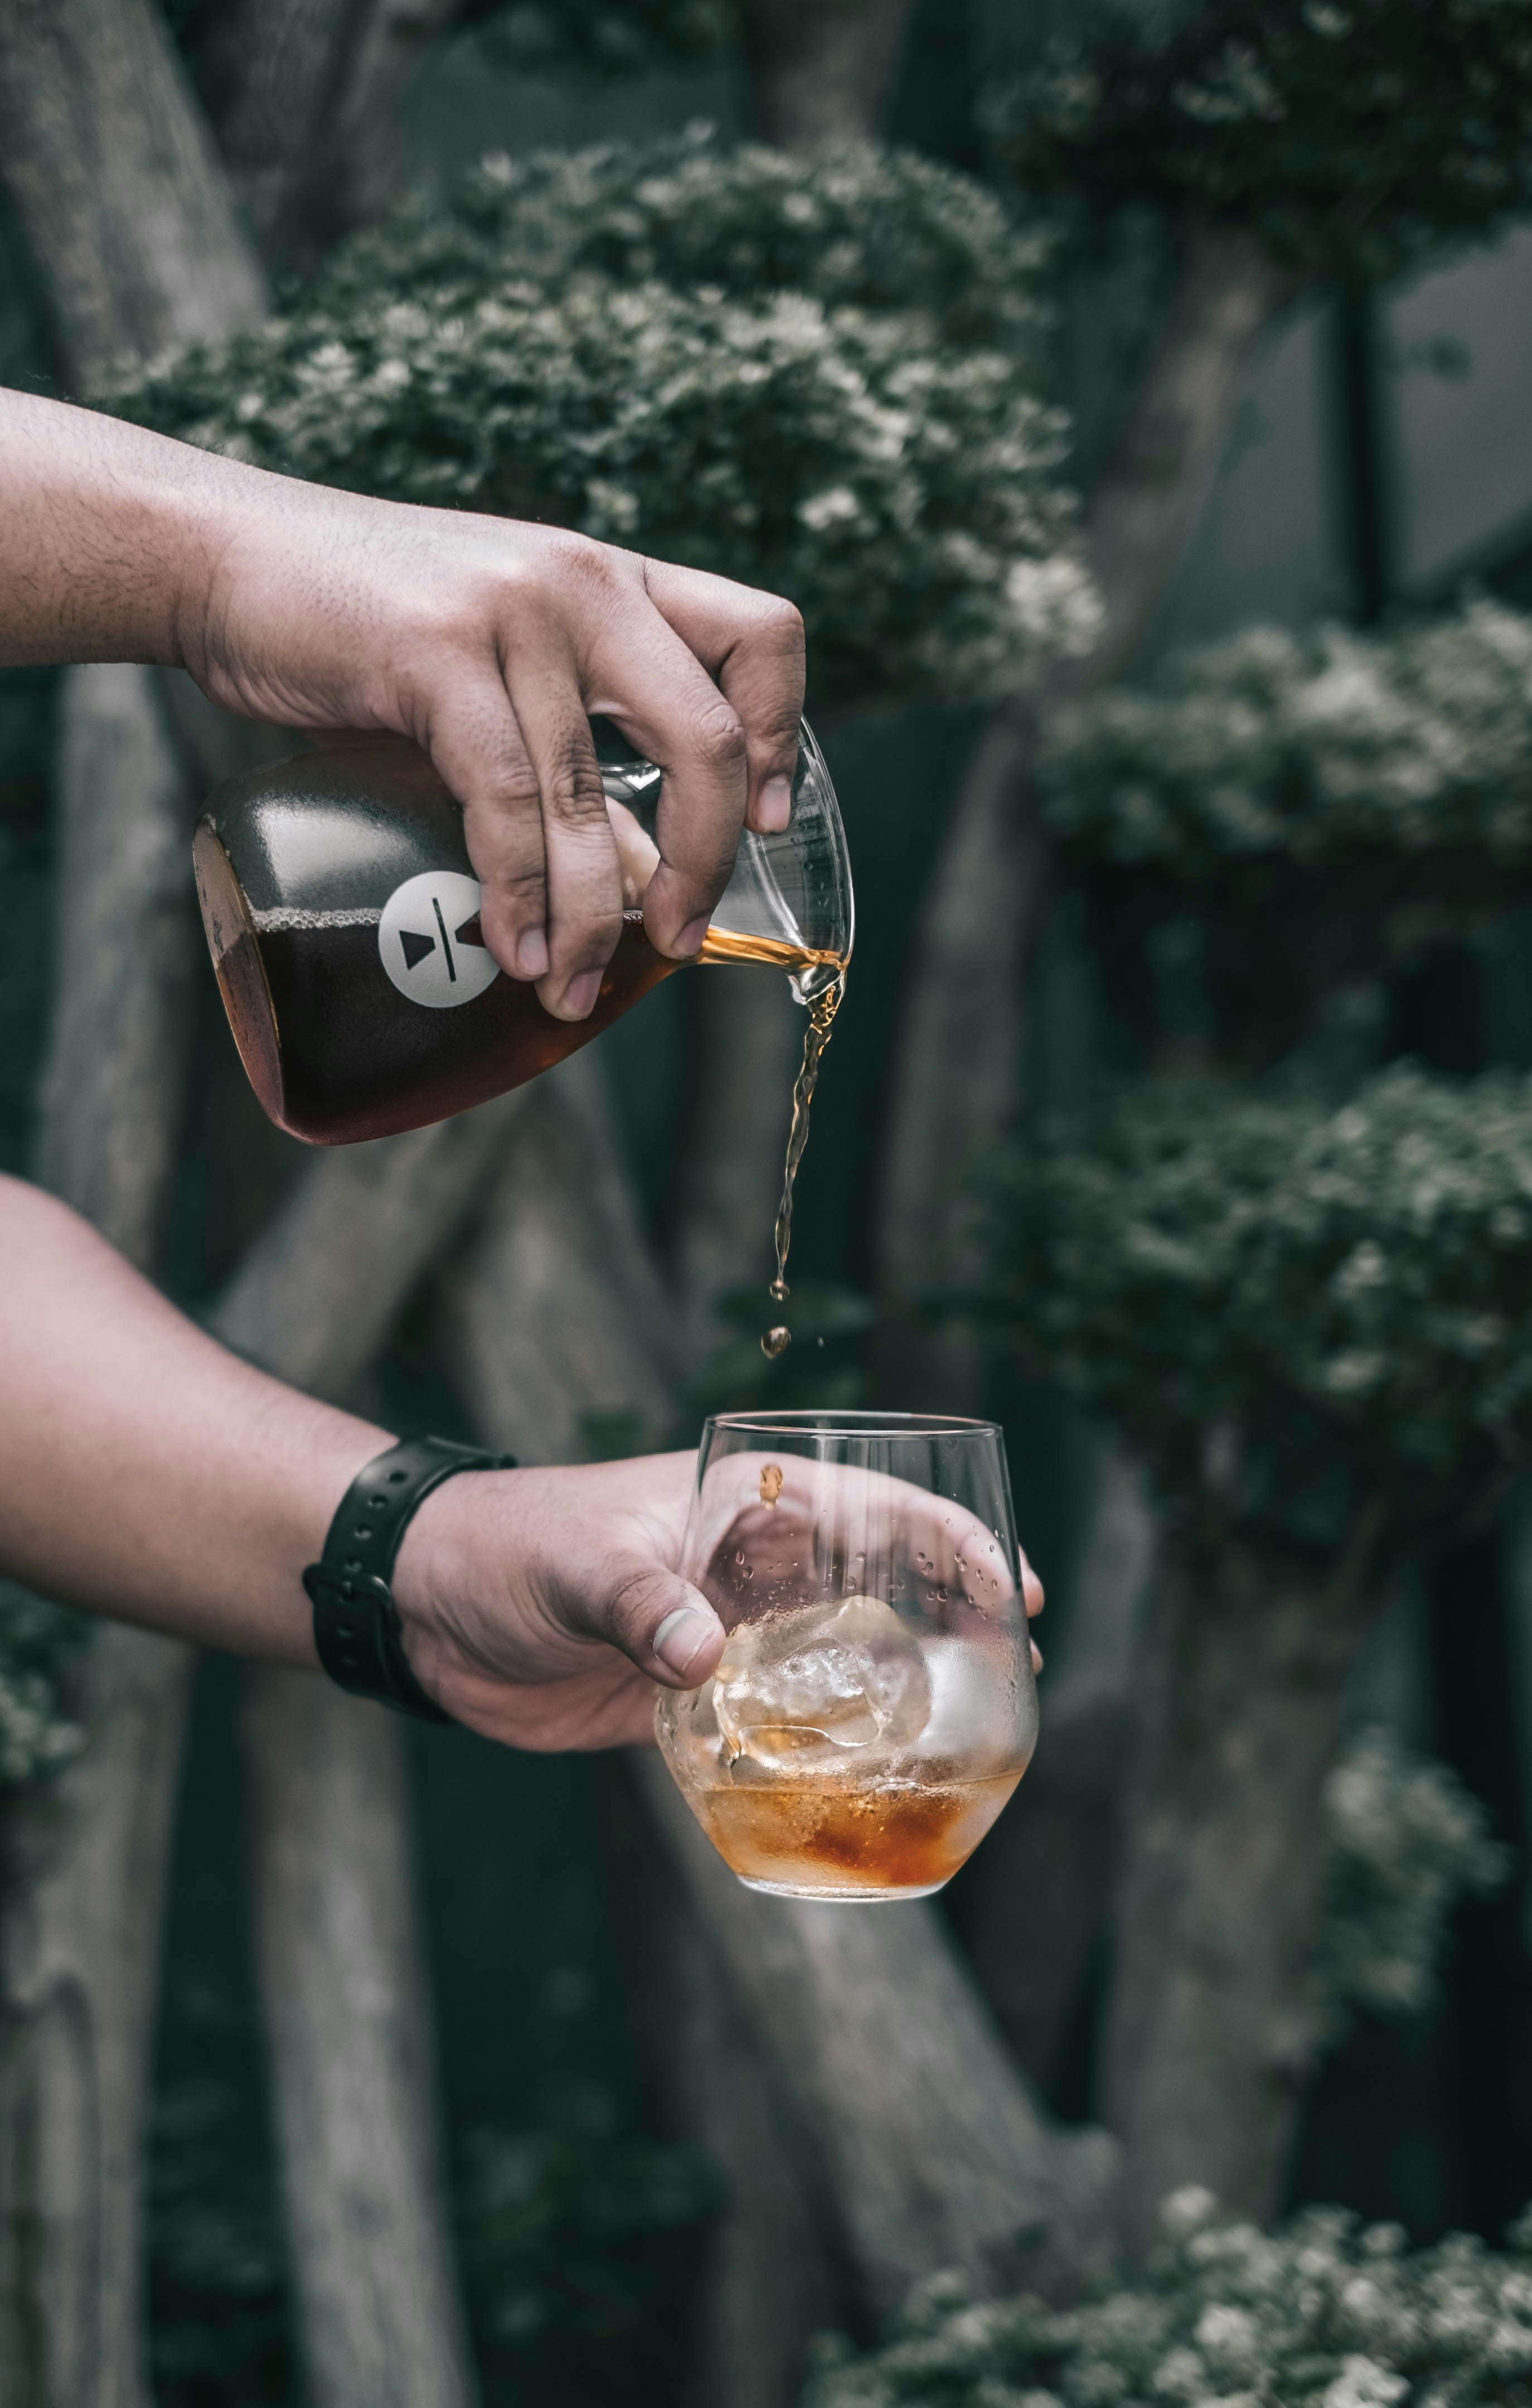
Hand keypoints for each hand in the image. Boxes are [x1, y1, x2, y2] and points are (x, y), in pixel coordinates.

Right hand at [0, 395, 804, 1022]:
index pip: (763, 635)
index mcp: (615, 581)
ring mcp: (514, 614)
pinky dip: (519, 894)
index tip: (756, 819)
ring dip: (595, 918)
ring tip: (574, 988)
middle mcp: (585, 585)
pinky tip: (518, 948)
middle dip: (702, 863)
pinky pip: (506, 801)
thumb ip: (567, 738)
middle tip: (677, 940)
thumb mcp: (495, 656)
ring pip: (593, 799)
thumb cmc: (363, 624)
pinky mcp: (437, 656)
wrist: (226, 557)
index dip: (778, 734)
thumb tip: (633, 874)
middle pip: (704, 737)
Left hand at [390, 1451, 1043, 1751]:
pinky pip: (779, 1719)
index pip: (877, 1506)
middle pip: (880, 1582)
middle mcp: (751, 1565)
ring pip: (840, 1654)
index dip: (954, 1541)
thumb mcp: (581, 1564)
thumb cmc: (507, 1548)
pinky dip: (822, 1746)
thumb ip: (642, 1606)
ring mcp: (728, 1631)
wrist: (427, 1606)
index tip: (1014, 1589)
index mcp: (743, 1504)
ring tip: (966, 1737)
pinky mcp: (693, 1695)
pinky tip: (862, 1782)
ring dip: (900, 1688)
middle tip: (1017, 1674)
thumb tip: (702, 1656)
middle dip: (953, 1619)